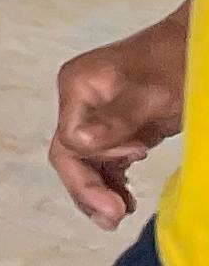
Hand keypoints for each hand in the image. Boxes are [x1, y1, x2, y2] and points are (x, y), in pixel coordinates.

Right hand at [49, 2, 189, 226]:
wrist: (199, 46)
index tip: (130, 178)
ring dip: (98, 190)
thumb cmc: (178, 64)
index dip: (94, 165)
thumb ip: (116, 117)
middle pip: (71, 154)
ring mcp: (96, 114)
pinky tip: (124, 199)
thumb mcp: (151, 93)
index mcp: (78, 88)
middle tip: (113, 218)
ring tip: (117, 216)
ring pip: (85, 161)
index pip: (70, 140)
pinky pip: (104, 159)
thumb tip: (78, 143)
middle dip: (88, 188)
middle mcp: (80, 102)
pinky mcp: (116, 126)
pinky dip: (111, 181)